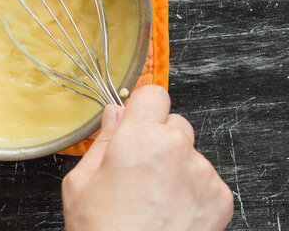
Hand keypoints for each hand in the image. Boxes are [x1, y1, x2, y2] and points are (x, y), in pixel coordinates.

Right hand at [62, 85, 233, 230]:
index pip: (153, 93)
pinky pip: (205, 177)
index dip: (142, 107)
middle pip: (174, 122)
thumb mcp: (81, 183)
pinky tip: (170, 208)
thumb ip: (101, 141)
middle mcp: (175, 149)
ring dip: (175, 163)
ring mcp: (202, 173)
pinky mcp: (219, 197)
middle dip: (158, 136)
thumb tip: (113, 115)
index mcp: (138, 139)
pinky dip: (191, 187)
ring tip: (154, 194)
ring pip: (190, 150)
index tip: (137, 119)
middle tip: (140, 165)